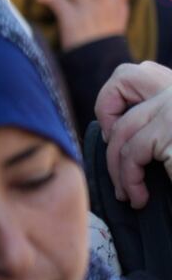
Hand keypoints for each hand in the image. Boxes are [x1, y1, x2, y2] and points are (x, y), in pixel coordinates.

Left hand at [99, 65, 171, 207]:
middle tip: (119, 182)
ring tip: (130, 197)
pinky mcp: (170, 132)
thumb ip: (166, 125)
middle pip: (127, 117)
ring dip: (120, 172)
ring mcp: (171, 111)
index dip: (114, 114)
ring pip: (124, 137)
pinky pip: (133, 156)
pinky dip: (131, 180)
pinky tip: (140, 198)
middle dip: (113, 152)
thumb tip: (127, 141)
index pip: (131, 81)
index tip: (114, 142)